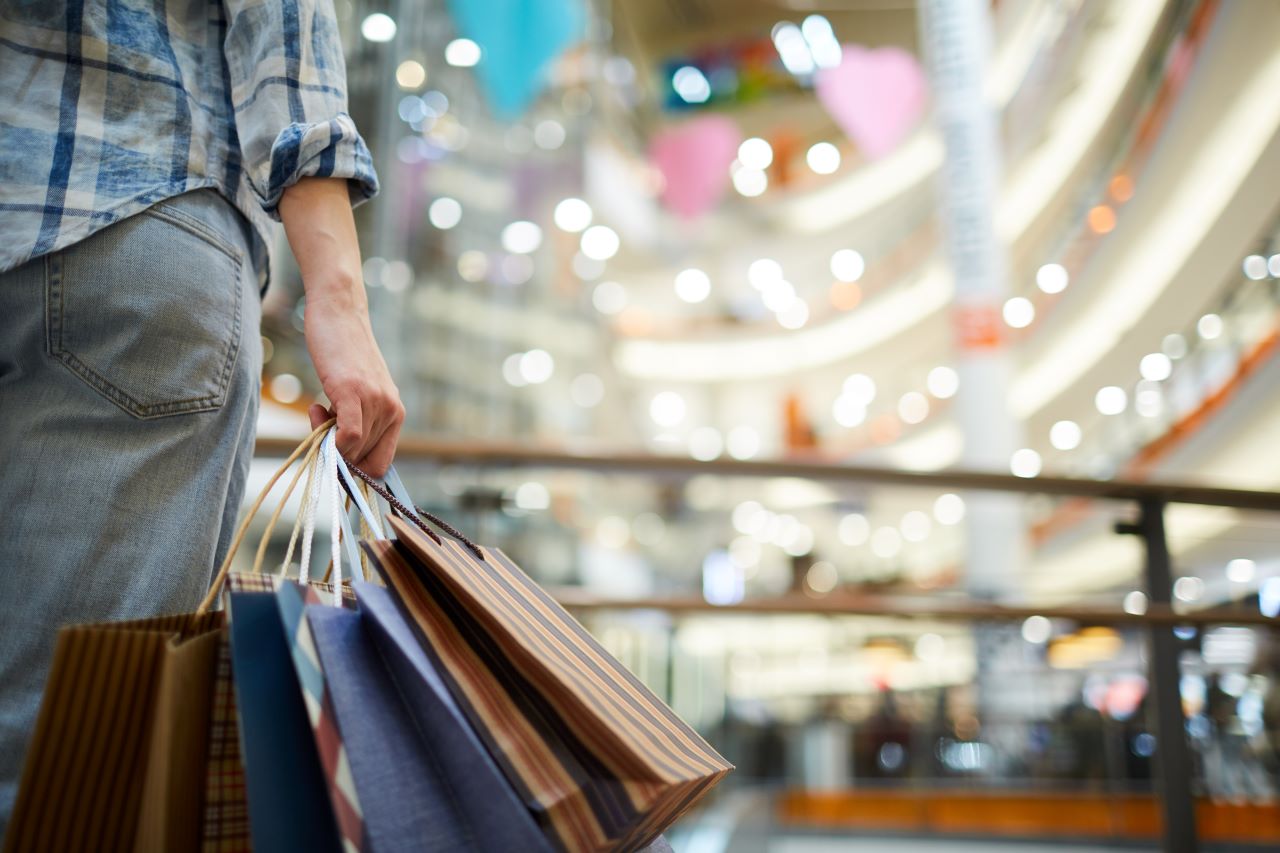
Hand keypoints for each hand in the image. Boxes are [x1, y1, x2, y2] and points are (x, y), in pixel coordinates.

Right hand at [304, 291, 403, 475]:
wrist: (340, 313)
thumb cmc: (343, 354)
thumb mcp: (359, 392)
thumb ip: (358, 420)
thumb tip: (340, 455)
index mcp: (396, 414)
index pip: (381, 465)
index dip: (356, 470)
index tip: (334, 455)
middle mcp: (392, 410)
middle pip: (362, 460)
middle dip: (336, 452)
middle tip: (319, 419)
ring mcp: (375, 401)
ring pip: (353, 450)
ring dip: (326, 438)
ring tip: (318, 408)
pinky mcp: (354, 391)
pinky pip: (349, 436)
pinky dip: (333, 440)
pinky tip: (317, 413)